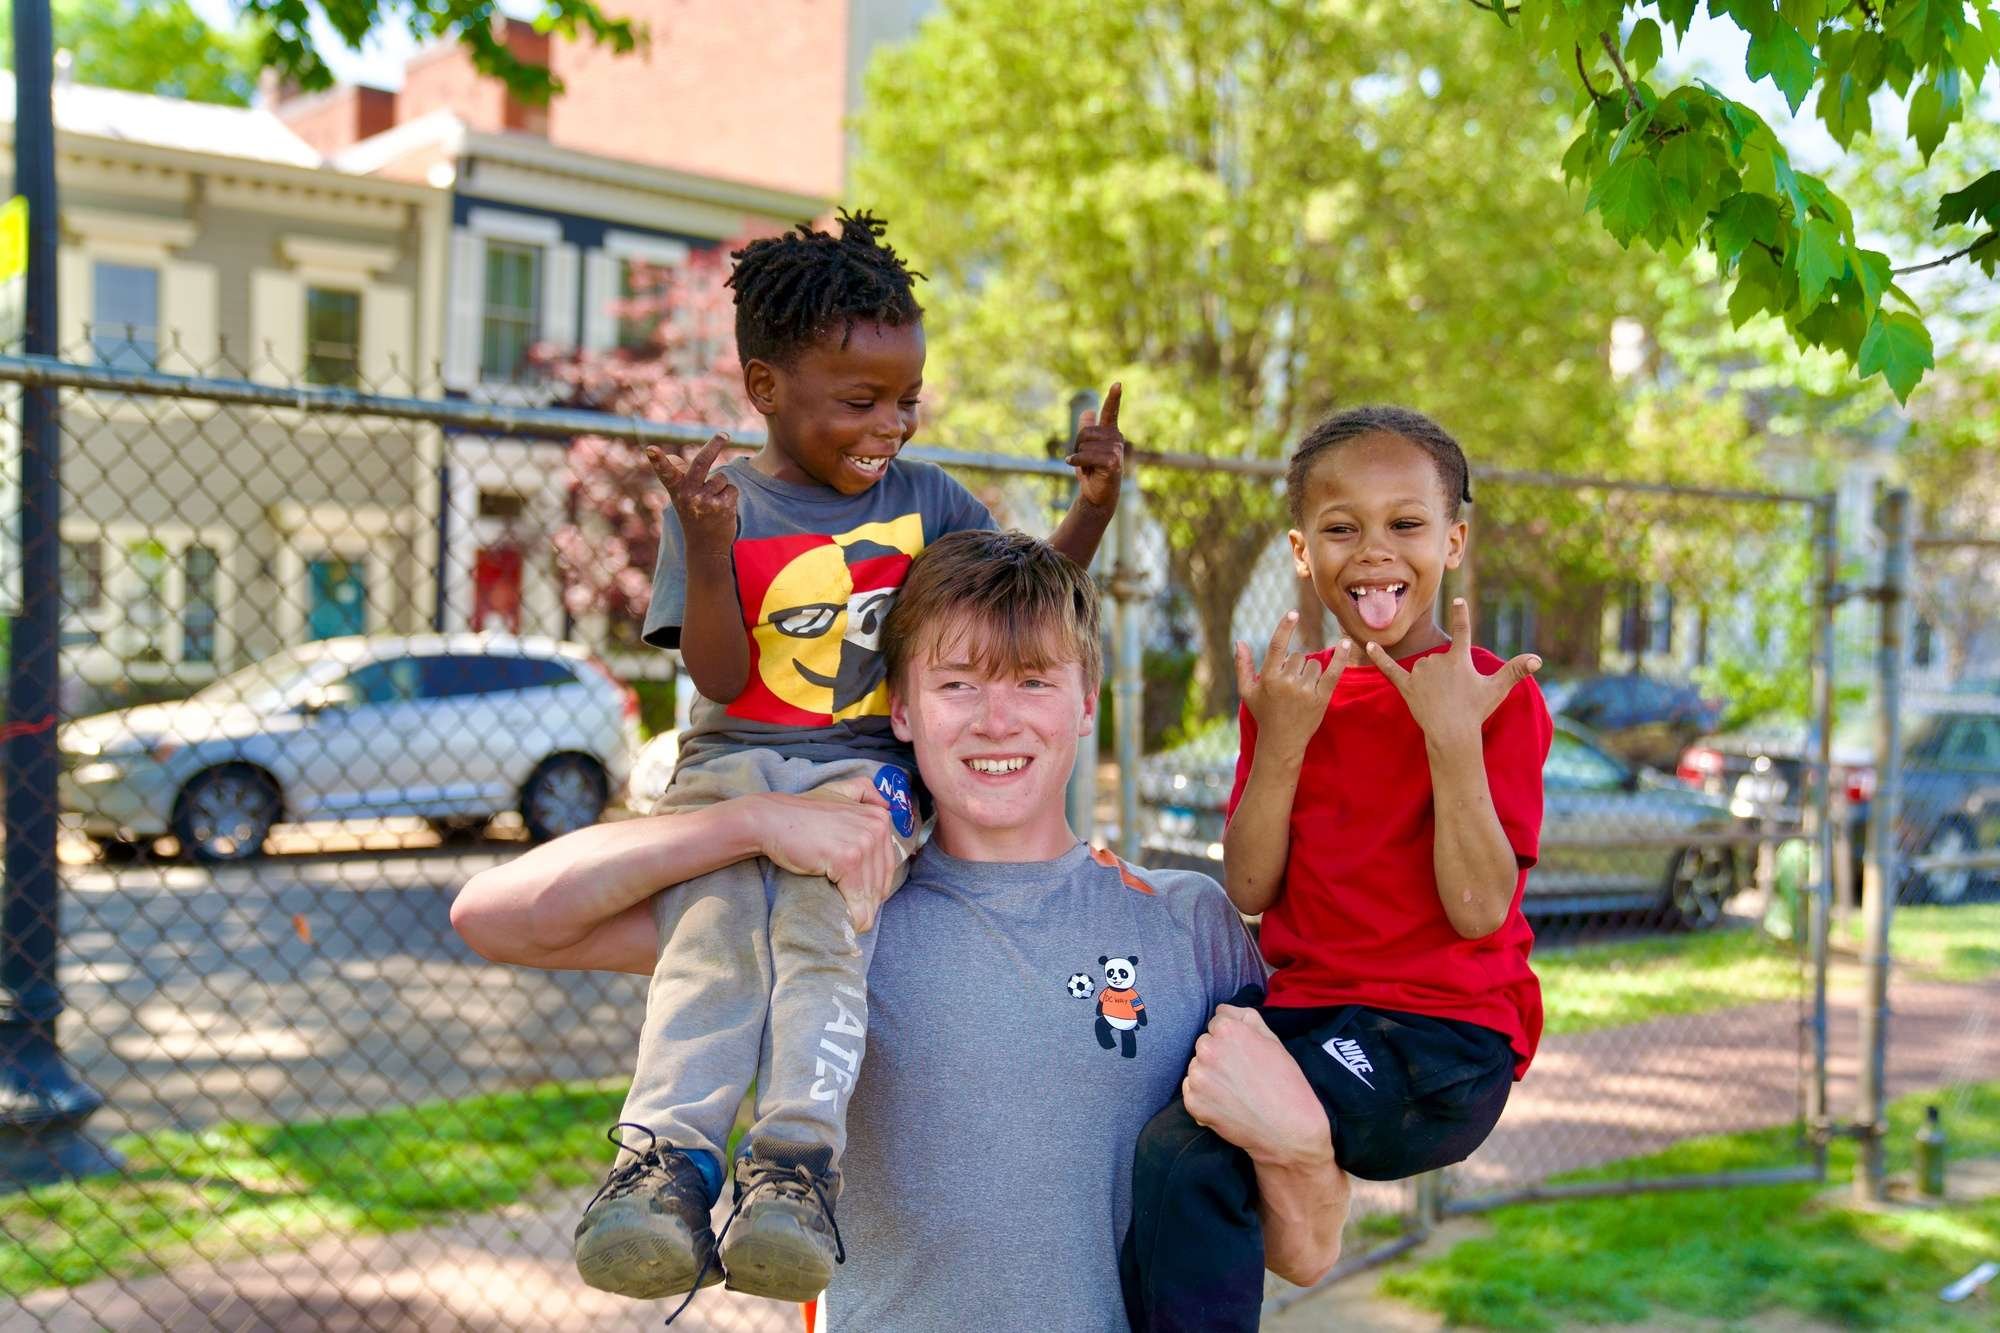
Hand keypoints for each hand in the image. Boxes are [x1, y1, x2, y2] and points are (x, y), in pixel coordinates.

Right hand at [646, 433, 738, 552]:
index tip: (651, 450)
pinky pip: (732, 488)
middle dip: (714, 445)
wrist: (706, 547)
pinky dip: (730, 496)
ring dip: (721, 486)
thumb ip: (678, 477)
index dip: (659, 460)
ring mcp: (705, 501)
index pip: (666, 472)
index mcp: (676, 490)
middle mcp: (688, 494)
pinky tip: (722, 509)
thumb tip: (673, 458)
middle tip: (724, 434)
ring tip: (713, 503)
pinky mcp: (722, 506)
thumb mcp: (681, 497)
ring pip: (722, 477)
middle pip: (701, 462)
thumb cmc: (693, 516)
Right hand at [752, 777, 905, 932]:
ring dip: (864, 912)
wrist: (772, 820)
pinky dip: (856, 914)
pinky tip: (852, 923)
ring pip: (871, 890)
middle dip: (871, 901)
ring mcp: (863, 842)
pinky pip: (857, 895)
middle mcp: (877, 827)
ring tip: (855, 922)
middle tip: (859, 915)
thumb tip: (887, 804)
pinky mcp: (848, 858)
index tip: (865, 898)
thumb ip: (864, 792)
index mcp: (879, 816)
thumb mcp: (839, 792)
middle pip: (882, 878)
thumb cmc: (802, 813)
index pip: (887, 863)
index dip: (877, 884)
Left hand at [1067, 381, 1126, 509]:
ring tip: (1089, 468)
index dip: (1114, 397)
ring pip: (1084, 445)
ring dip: (1079, 458)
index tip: (1118, 383)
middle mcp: (1116, 438)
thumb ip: (1086, 430)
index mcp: (1111, 432)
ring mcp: (1117, 450)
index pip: (1111, 412)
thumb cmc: (1092, 471)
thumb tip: (1088, 411)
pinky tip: (1074, 466)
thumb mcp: (1086, 448)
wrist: (1097, 495)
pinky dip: (1077, 462)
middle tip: (1085, 461)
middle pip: (1085, 432)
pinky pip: (1086, 456)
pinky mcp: (1113, 462)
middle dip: (1078, 446)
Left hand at [1182, 1006, 1329, 1166]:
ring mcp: (1197, 1077)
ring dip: (1210, 1077)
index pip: (1217, 1024)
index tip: (1246, 1056)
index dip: (1233, 1040)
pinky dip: (1204, 1098)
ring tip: (1236, 1092)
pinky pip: (1191, 1092)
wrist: (1288, 1131)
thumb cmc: (1286, 1084)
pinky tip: (1226, 1105)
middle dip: (1218, 1056)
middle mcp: (1207, 1049)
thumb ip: (1245, 1017)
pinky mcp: (1192, 1102)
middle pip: (1204, 1045)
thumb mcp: (1273, 1040)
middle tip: (1242, 1076)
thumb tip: (1222, 1009)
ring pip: (1197, 1068)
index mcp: (1227, 1029)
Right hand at [1234, 612, 1348, 752]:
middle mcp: (1287, 683)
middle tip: (1289, 685)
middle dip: (1295, 665)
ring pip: (1313, 664)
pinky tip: (1346, 644)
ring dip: (1309, 671)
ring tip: (1301, 691)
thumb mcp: (1247, 691)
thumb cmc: (1263, 713)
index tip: (1293, 613)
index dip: (1285, 627)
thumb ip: (1243, 665)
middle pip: (1298, 656)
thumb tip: (1239, 641)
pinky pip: (1334, 672)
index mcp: (1269, 678)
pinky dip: (1340, 658)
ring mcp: (1306, 691)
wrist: (1282, 741)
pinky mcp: (1322, 698)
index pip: (1278, 646)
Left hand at [1364, 598, 1539, 748]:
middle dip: (1446, 673)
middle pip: (1440, 657)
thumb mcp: (1497, 689)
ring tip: (1440, 699)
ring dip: (1430, 679)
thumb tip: (1537, 659)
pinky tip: (1366, 645)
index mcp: (1459, 658)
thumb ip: (1515, 671)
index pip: (1462, 630)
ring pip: (1423, 666)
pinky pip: (1389, 668)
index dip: (1461, 614)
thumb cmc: (1475, 711)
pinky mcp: (1405, 685)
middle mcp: (1438, 660)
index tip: (1457, 598)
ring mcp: (1420, 672)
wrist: (1451, 733)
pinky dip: (1378, 657)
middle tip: (1454, 695)